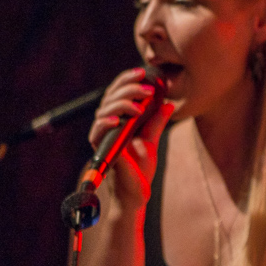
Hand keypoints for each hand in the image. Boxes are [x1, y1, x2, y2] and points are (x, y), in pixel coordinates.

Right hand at [87, 67, 174, 210]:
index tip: (143, 72)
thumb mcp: (151, 140)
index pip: (118, 93)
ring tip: (140, 105)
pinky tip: (118, 119)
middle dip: (128, 88)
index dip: (127, 80)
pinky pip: (97, 131)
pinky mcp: (100, 149)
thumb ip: (157, 122)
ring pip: (103, 111)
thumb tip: (168, 104)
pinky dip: (106, 122)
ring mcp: (102, 137)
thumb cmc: (140, 168)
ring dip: (122, 103)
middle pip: (110, 98)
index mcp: (119, 120)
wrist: (135, 193)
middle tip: (146, 87)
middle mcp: (107, 126)